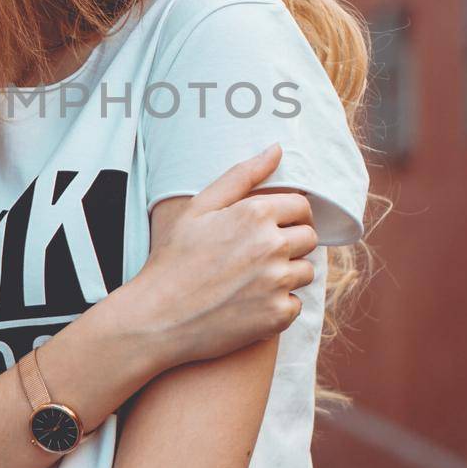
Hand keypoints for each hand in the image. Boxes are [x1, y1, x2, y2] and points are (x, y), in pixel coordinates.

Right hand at [129, 144, 318, 370]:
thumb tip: (277, 149)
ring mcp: (277, 282)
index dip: (289, 216)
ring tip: (252, 280)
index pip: (302, 206)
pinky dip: (278, 305)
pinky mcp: (277, 315)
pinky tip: (250, 304)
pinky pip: (295, 304)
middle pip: (309, 238)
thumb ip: (242, 175)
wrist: (157, 317)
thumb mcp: (199, 208)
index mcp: (255, 213)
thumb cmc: (174, 259)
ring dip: (287, 274)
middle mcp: (272, 245)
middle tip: (259, 255)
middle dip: (290, 243)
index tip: (273, 227)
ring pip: (305, 271)